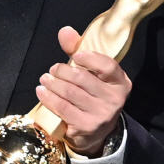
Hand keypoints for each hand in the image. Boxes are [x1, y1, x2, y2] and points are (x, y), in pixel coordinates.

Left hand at [33, 26, 130, 156]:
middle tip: (52, 69)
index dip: (90, 58)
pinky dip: (48, 98)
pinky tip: (42, 92)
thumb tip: (65, 31)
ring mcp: (101, 115)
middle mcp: (114, 100)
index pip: (108, 66)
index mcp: (121, 83)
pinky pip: (62, 108)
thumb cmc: (92, 94)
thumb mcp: (91, 73)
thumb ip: (78, 50)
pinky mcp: (85, 127)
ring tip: (44, 79)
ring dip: (52, 84)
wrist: (96, 132)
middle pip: (82, 79)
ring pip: (69, 93)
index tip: (75, 56)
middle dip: (62, 71)